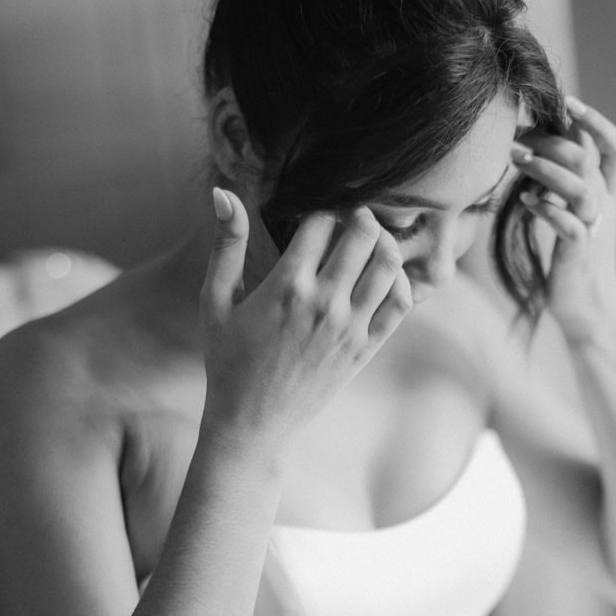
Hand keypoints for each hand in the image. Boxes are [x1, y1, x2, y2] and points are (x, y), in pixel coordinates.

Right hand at [199, 189, 411, 448]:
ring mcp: (350, 328)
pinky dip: (400, 279)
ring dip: (384, 242)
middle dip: (359, 215)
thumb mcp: (214, 301)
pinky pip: (400, 303)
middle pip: (363, 234)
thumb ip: (225, 245)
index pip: (322, 221)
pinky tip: (383, 275)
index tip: (314, 216)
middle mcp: (324, 303)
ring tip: (368, 241)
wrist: (251, 422)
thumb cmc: (227, 360)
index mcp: (286, 286)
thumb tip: (223, 193)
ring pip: (388, 264)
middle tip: (350, 218)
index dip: (321, 208)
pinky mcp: (366, 349)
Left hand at [511, 96, 615, 341]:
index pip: (615, 148)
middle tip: (517, 138)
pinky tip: (525, 201)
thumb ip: (564, 183)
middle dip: (553, 142)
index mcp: (607, 194)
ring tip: (517, 161)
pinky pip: (570, 226)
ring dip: (547, 170)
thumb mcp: (573, 214)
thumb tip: (539, 144)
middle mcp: (606, 207)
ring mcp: (594, 231)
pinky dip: (547, 210)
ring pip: (581, 189)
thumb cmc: (573, 259)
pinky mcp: (580, 255)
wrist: (587, 309)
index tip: (568, 102)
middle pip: (590, 160)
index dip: (597, 122)